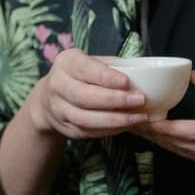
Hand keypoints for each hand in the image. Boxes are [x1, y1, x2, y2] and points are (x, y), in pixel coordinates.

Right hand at [28, 48, 147, 139]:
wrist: (49, 97)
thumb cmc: (81, 76)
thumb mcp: (92, 62)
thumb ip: (113, 68)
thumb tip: (144, 79)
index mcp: (66, 63)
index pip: (85, 69)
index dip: (106, 77)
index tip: (126, 82)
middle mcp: (57, 85)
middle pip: (83, 96)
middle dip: (114, 100)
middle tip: (139, 101)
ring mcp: (58, 109)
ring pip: (85, 118)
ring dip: (114, 119)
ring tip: (138, 117)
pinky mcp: (64, 127)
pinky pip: (87, 131)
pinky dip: (109, 130)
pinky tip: (125, 125)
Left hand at [133, 71, 194, 172]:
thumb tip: (193, 75)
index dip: (171, 129)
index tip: (147, 121)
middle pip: (191, 148)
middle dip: (161, 136)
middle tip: (134, 123)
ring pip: (194, 155)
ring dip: (167, 143)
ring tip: (142, 130)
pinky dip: (182, 147)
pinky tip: (166, 138)